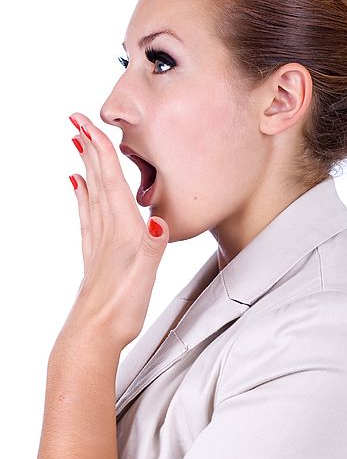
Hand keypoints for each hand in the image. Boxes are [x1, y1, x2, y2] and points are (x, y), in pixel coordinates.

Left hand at [61, 112, 168, 351]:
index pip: (108, 180)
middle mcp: (107, 230)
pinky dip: (83, 196)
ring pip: (91, 194)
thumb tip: (158, 221)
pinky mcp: (96, 254)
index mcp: (121, 230)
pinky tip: (79, 188)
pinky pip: (88, 215)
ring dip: (86, 167)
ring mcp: (99, 242)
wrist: (93, 336)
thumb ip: (152, 248)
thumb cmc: (119, 309)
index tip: (85, 123)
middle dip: (89, 149)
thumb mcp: (143, 278)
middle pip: (97, 180)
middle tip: (76, 122)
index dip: (98, 150)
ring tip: (78, 146)